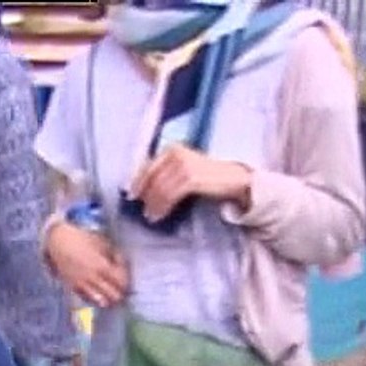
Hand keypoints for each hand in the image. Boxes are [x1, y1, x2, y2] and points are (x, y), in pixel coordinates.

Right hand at [44, 222, 128, 308]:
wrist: (59, 241)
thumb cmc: (82, 238)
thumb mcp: (102, 242)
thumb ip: (115, 256)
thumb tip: (123, 265)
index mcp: (102, 266)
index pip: (122, 282)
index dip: (126, 280)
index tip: (124, 275)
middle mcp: (93, 279)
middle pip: (114, 296)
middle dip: (121, 293)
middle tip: (121, 287)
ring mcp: (82, 285)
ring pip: (102, 302)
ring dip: (109, 298)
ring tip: (111, 293)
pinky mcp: (73, 287)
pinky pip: (88, 300)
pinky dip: (96, 298)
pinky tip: (98, 292)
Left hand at [128, 144, 252, 222]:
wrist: (234, 179)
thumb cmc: (207, 177)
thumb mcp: (183, 169)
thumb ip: (165, 174)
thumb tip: (141, 189)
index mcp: (172, 148)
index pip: (147, 166)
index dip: (137, 182)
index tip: (131, 196)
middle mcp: (176, 153)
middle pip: (151, 178)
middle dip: (145, 196)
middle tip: (143, 211)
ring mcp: (184, 165)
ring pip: (159, 188)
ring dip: (153, 204)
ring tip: (150, 216)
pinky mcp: (191, 178)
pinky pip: (169, 195)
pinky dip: (162, 207)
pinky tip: (159, 215)